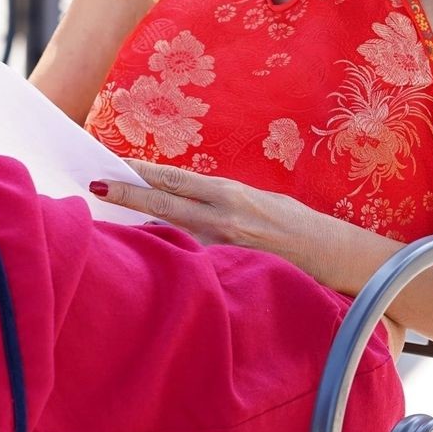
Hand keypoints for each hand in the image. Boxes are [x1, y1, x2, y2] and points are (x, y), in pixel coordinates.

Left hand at [93, 159, 351, 280]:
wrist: (338, 257)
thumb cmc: (299, 228)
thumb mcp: (261, 202)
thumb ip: (222, 202)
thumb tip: (185, 199)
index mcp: (230, 192)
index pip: (175, 178)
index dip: (141, 171)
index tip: (110, 162)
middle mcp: (225, 214)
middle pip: (165, 202)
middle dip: (127, 193)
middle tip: (94, 185)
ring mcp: (229, 244)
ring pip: (175, 234)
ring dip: (143, 228)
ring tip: (109, 220)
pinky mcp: (235, 269)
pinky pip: (196, 263)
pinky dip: (172, 257)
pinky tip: (148, 258)